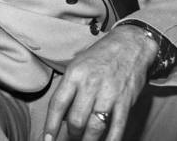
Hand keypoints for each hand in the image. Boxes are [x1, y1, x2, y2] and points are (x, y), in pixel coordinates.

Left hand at [43, 25, 157, 140]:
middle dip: (71, 134)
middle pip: (75, 120)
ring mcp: (108, 94)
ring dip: (88, 140)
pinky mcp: (125, 102)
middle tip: (71, 136)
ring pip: (94, 128)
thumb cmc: (100, 55)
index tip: (47, 139)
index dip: (51, 125)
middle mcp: (90, 85)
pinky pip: (117, 128)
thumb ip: (69, 87)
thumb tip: (61, 113)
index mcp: (74, 74)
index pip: (58, 104)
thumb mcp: (78, 64)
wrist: (129, 45)